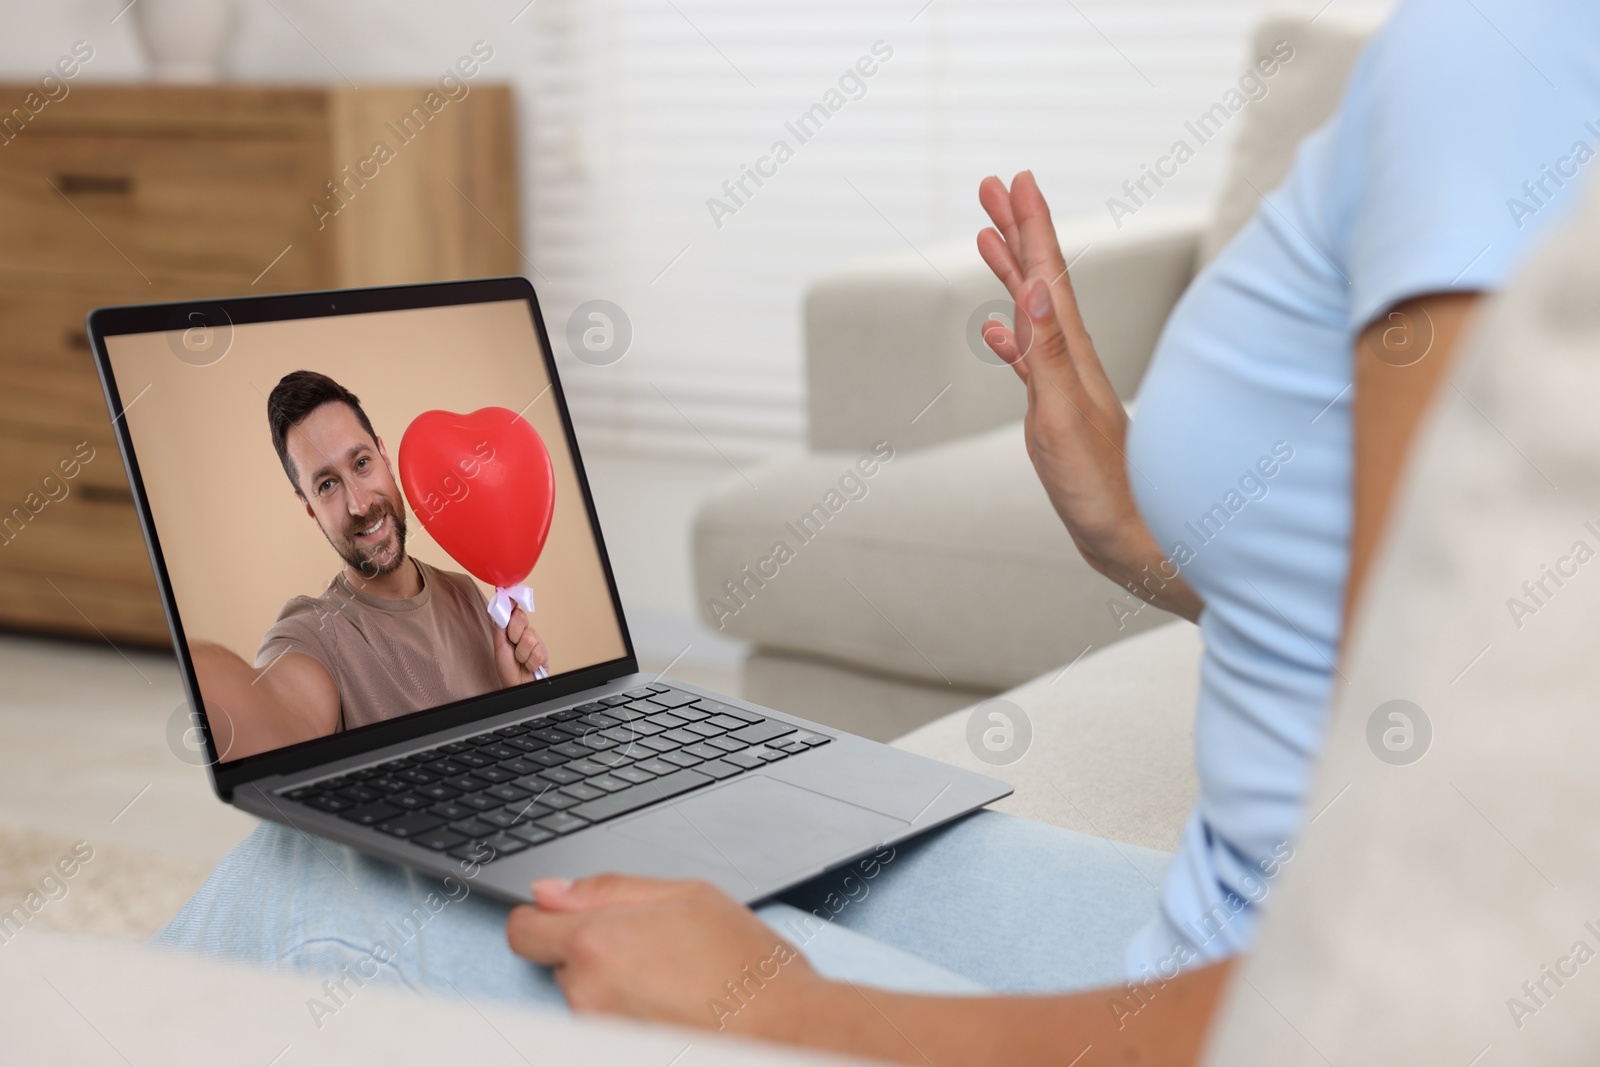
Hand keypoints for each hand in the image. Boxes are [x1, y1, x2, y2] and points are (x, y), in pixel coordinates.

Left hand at [493, 605, 547, 686]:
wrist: (517, 685)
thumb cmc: (507, 668)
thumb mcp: (499, 647)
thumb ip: (500, 628)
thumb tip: (501, 609)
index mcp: (512, 628)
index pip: (514, 609)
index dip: (511, 605)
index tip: (509, 600)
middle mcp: (525, 631)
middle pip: (521, 617)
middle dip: (513, 634)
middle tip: (512, 645)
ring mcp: (536, 641)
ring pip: (529, 637)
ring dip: (521, 653)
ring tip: (520, 660)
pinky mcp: (544, 652)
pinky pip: (538, 651)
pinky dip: (530, 662)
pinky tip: (529, 665)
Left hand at [506, 874, 831, 1036]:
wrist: (785, 1032)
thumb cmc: (747, 967)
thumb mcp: (688, 895)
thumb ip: (609, 889)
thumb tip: (550, 890)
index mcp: (597, 942)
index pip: (523, 929)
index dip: (543, 918)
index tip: (563, 917)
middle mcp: (586, 993)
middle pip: (562, 963)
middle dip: (595, 951)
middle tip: (654, 946)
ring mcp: (599, 1032)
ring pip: (587, 997)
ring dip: (615, 986)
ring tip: (674, 979)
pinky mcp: (617, 1053)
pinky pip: (608, 1027)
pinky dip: (632, 1017)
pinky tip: (673, 1008)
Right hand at [976, 172, 1200, 621]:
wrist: (1135, 537)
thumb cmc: (1103, 489)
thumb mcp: (1062, 420)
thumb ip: (1045, 358)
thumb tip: (1033, 292)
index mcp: (1070, 355)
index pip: (1048, 274)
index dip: (1032, 225)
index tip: (1016, 179)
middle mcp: (1070, 360)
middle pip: (1039, 280)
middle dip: (1016, 231)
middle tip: (992, 187)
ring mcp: (1065, 385)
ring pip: (1033, 312)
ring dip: (1011, 273)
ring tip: (988, 239)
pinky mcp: (1059, 414)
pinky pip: (1028, 358)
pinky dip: (1010, 337)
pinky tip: (995, 332)